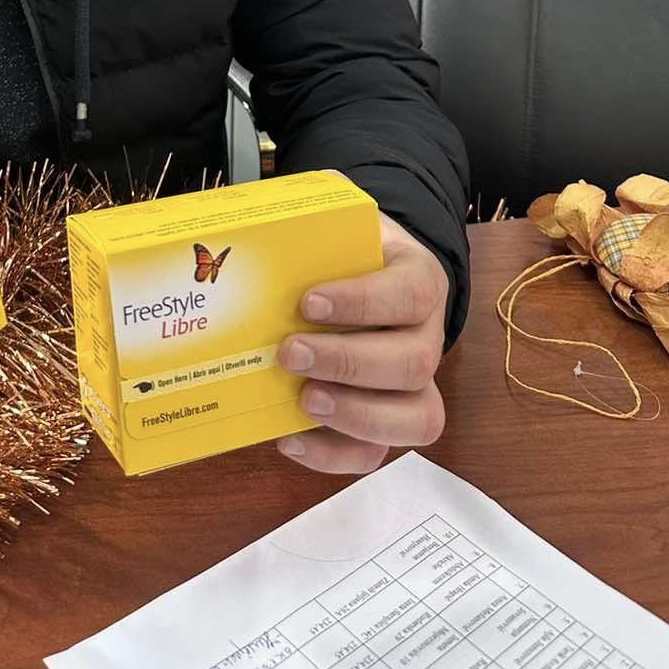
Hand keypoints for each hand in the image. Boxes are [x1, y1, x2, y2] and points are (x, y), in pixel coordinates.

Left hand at [275, 214, 448, 474]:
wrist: (369, 274)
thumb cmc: (348, 251)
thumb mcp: (338, 219)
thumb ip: (307, 214)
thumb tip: (242, 224)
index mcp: (418, 279)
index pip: (410, 293)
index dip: (364, 302)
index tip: (308, 302)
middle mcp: (426, 335)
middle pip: (414, 362)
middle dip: (348, 363)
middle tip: (290, 353)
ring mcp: (413, 385)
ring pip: (416, 417)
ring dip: (355, 415)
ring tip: (303, 400)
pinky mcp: (385, 422)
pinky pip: (376, 453)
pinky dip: (333, 455)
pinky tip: (291, 438)